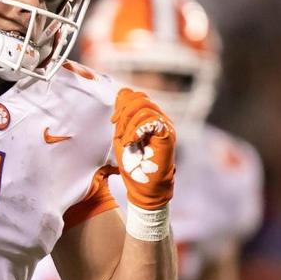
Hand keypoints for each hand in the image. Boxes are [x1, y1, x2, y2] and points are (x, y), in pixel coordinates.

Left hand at [112, 89, 175, 209]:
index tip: (113, 121)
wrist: (144, 185)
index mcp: (147, 117)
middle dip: (123, 113)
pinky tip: (132, 141)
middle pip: (139, 98)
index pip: (135, 95)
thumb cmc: (132, 163)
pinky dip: (137, 130)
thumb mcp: (122, 136)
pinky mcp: (168, 135)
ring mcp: (165, 125)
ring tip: (126, 141)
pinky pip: (152, 120)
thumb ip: (122, 119)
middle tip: (119, 131)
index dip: (121, 103)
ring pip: (144, 108)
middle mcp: (159, 118)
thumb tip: (119, 98)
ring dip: (129, 124)